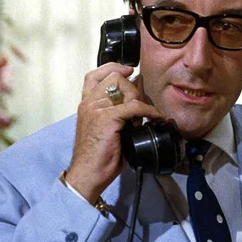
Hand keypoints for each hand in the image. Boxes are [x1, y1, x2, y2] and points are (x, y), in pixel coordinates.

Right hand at [66, 63, 162, 203]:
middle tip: (140, 105)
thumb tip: (138, 106)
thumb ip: (116, 114)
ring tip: (145, 115)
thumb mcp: (104, 129)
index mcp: (86, 104)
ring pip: (127, 90)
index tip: (128, 69)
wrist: (87, 174)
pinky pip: (135, 106)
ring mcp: (96, 108)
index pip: (94, 75)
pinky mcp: (107, 118)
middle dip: (133, 88)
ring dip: (141, 100)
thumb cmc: (97, 156)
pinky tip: (155, 117)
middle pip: (115, 78)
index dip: (112, 68)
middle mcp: (89, 103)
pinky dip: (149, 110)